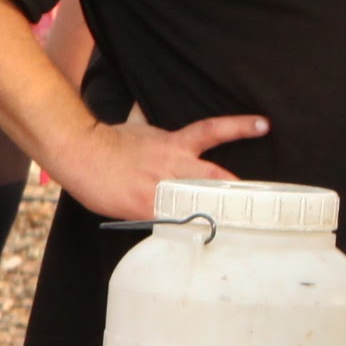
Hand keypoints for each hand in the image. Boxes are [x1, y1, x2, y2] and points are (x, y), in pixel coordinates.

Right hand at [53, 109, 268, 222]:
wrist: (81, 153)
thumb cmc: (106, 140)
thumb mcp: (131, 125)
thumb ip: (143, 118)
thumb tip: (140, 105)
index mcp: (174, 143)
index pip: (212, 130)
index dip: (240, 126)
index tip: (264, 125)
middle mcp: (174, 165)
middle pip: (215, 176)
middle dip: (237, 187)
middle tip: (261, 196)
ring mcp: (162, 187)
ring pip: (198, 201)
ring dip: (216, 213)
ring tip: (238, 225)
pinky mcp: (147, 206)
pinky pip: (173, 220)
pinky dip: (185, 229)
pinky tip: (199, 240)